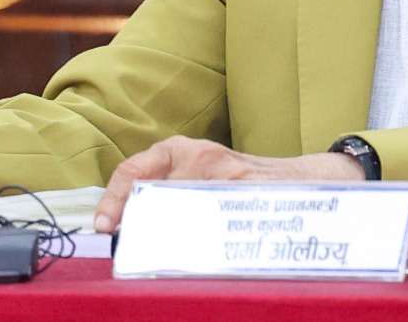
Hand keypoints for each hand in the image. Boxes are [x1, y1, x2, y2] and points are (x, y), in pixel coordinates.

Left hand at [92, 135, 360, 232]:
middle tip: (135, 250)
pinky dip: (204, 242)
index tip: (104, 228)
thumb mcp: (203, 176)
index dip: (115, 200)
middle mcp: (200, 155)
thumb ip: (169, 193)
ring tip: (173, 256)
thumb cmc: (243, 184)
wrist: (303, 180)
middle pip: (155, 195)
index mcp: (181, 150)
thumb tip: (126, 227)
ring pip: (182, 211)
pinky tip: (206, 255)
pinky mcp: (249, 189)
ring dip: (173, 238)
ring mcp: (226, 171)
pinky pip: (215, 221)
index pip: (135, 171)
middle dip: (143, 227)